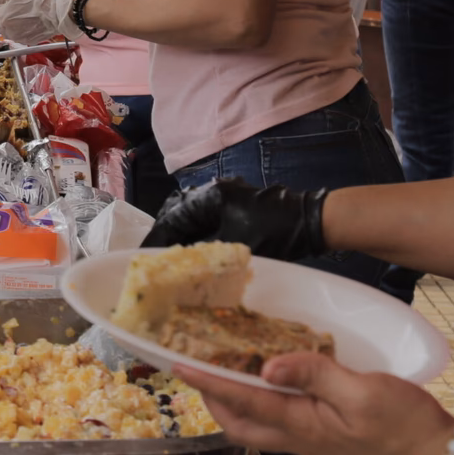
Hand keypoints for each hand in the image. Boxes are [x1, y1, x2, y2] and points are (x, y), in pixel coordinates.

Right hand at [142, 175, 326, 255]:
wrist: (311, 222)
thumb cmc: (275, 234)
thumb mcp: (234, 247)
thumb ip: (202, 253)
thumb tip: (176, 264)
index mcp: (209, 196)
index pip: (171, 219)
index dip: (155, 240)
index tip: (142, 258)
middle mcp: (213, 189)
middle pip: (176, 212)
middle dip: (163, 235)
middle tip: (152, 258)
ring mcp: (225, 194)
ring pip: (190, 214)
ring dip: (179, 234)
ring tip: (168, 256)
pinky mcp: (235, 203)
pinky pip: (205, 216)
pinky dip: (195, 232)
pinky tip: (193, 250)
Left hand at [177, 353, 453, 454]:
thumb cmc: (405, 426)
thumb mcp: (362, 392)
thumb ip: (314, 375)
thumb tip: (266, 368)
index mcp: (302, 426)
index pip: (243, 402)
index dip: (208, 382)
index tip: (179, 365)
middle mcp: (300, 437)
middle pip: (240, 423)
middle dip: (213, 398)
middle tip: (197, 366)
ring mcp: (314, 440)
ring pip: (260, 424)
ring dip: (236, 400)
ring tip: (227, 368)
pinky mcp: (328, 436)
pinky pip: (283, 419)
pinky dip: (265, 399)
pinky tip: (274, 379)